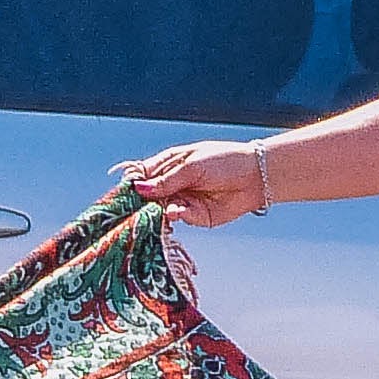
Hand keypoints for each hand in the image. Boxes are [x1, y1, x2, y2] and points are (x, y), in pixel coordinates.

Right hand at [123, 139, 269, 226]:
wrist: (256, 176)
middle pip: (148, 195)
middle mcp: (173, 183)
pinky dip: (175, 215)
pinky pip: (178, 217)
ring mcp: (182, 200)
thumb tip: (140, 189)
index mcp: (169, 164)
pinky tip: (176, 211)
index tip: (122, 191)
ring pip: (160, 208)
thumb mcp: (192, 166)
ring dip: (158, 209)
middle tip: (134, 207)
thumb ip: (166, 180)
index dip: (132, 183)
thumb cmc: (225, 161)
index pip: (143, 174)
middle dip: (141, 201)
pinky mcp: (194, 216)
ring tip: (160, 207)